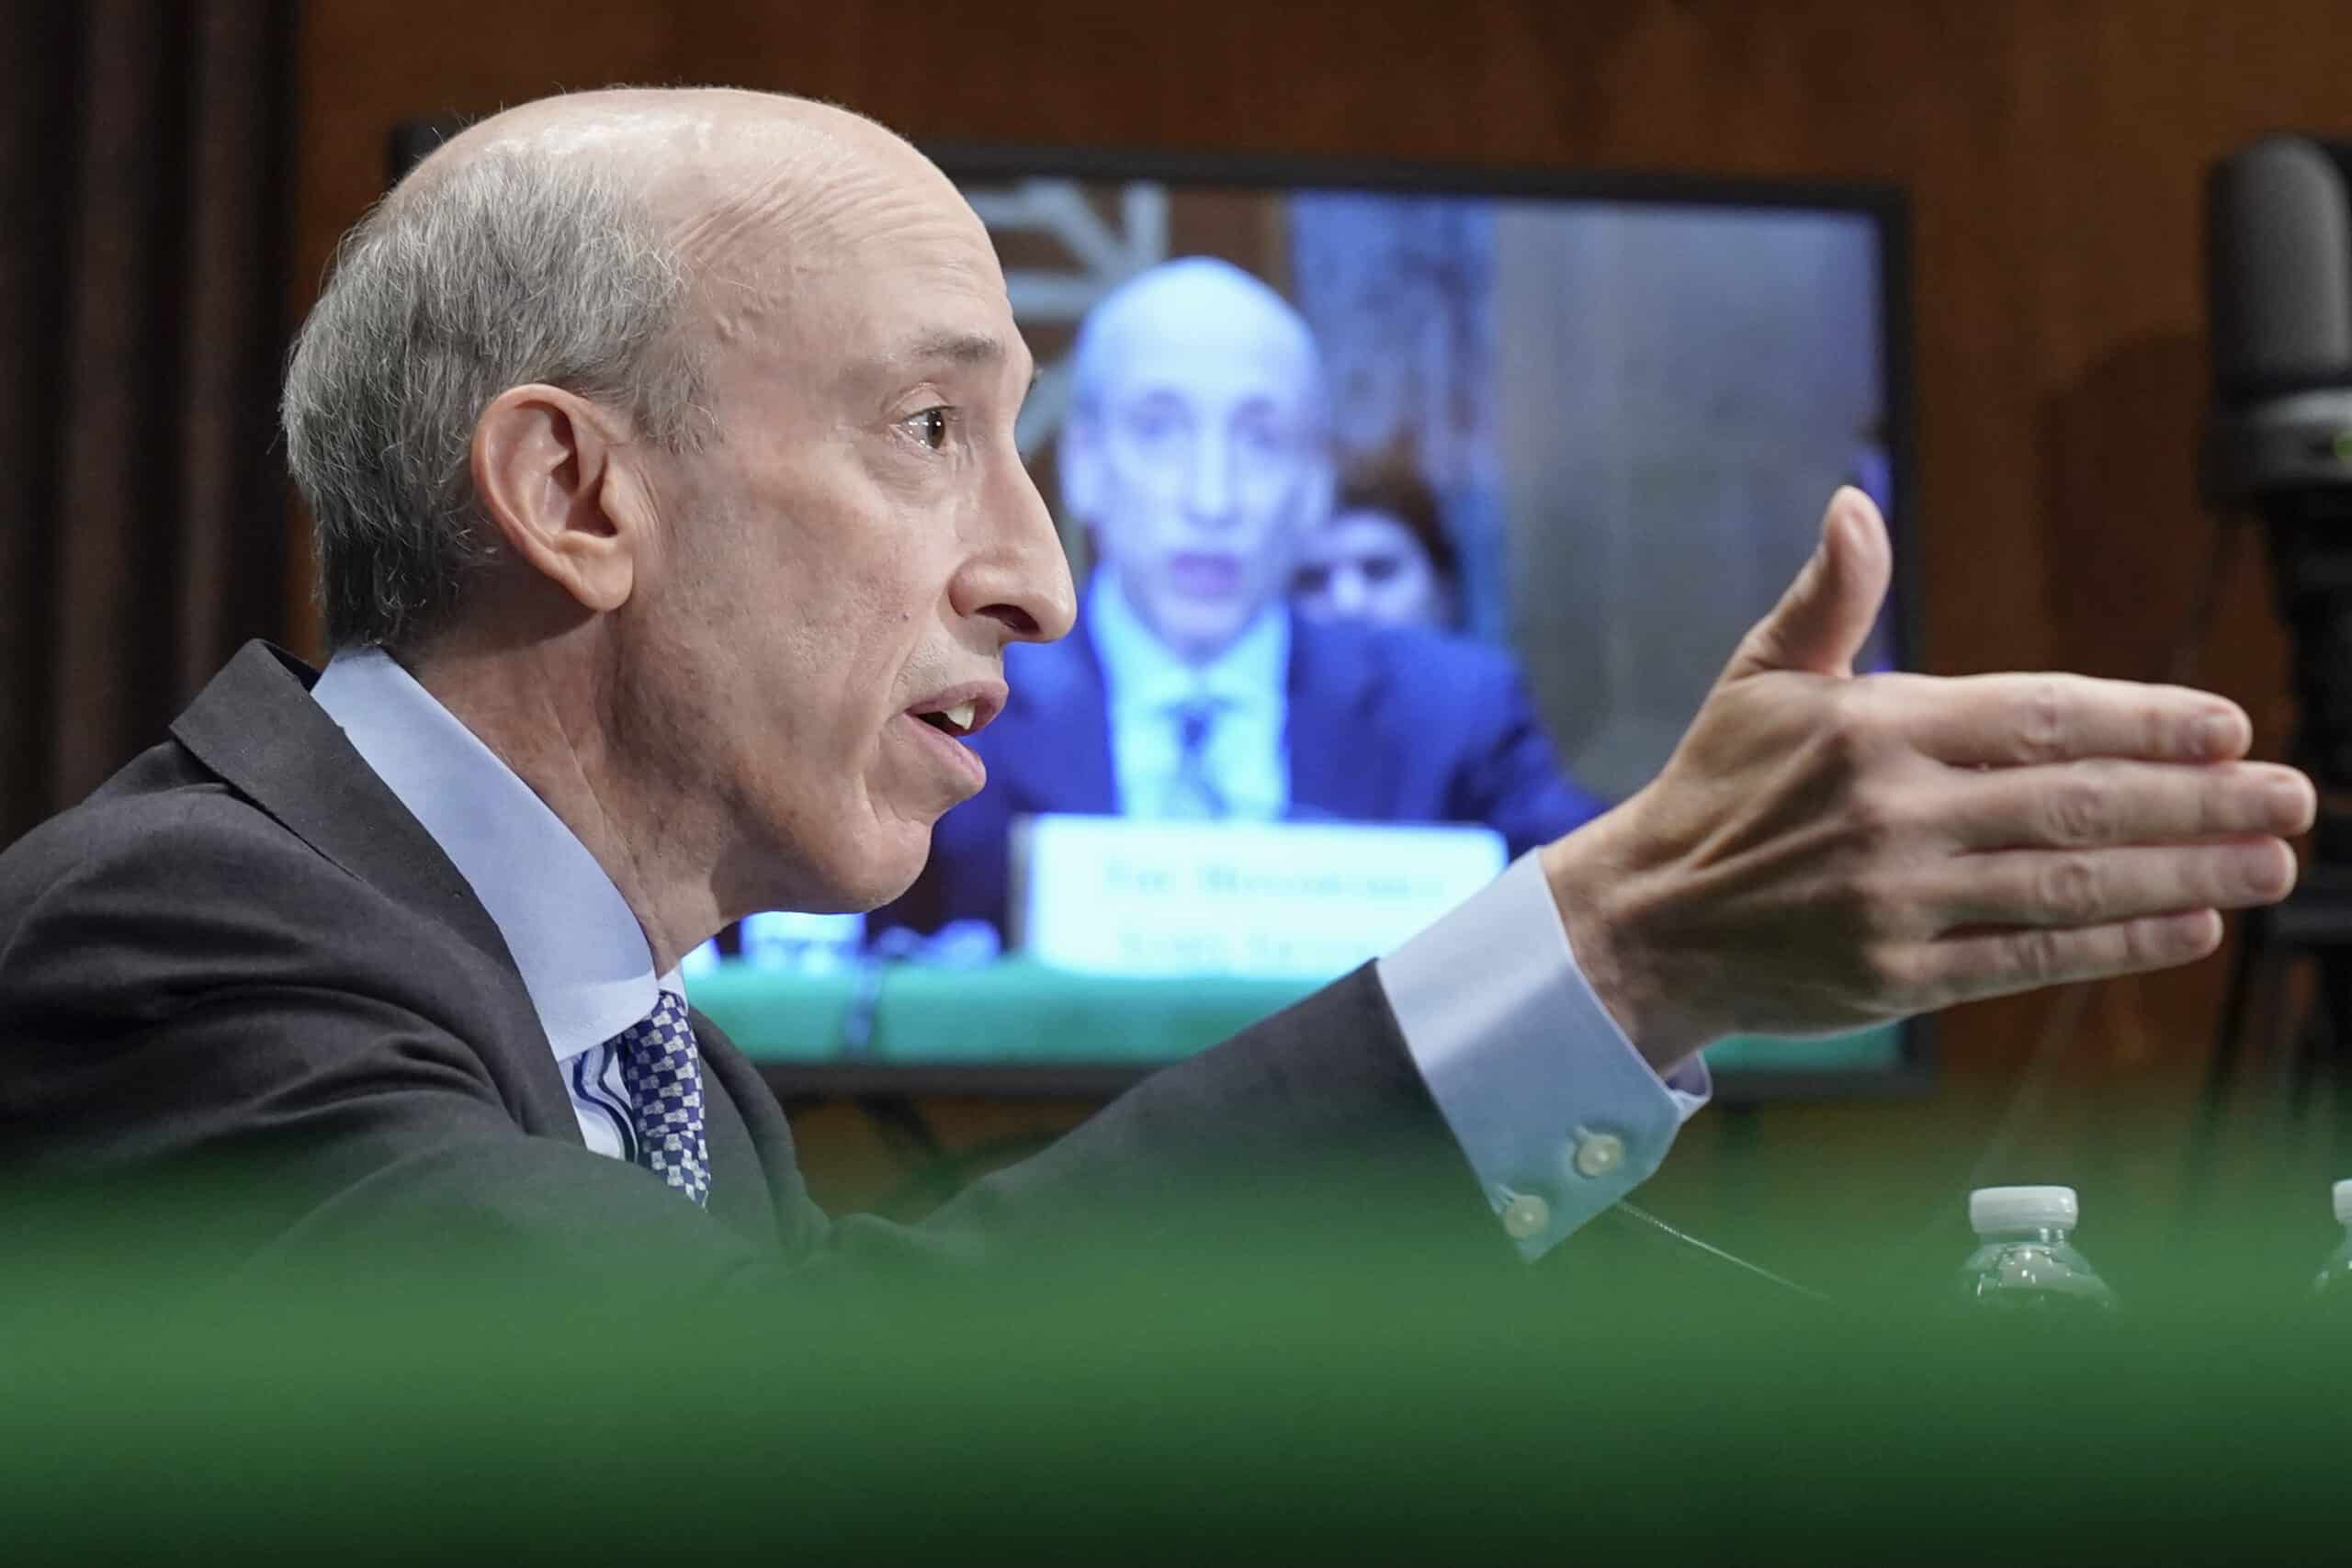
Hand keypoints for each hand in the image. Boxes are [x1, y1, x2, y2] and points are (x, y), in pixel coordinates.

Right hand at [1542, 487, 2315, 1069]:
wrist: (1642, 924)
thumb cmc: (1713, 792)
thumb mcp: (1759, 680)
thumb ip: (1829, 598)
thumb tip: (1853, 505)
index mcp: (1874, 728)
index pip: (2040, 717)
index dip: (2145, 721)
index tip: (2229, 727)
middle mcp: (1894, 812)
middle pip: (2078, 802)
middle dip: (2197, 800)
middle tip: (2291, 796)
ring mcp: (1899, 899)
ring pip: (2071, 883)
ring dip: (2186, 873)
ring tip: (2269, 863)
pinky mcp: (1898, 976)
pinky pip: (2029, 957)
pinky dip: (2117, 944)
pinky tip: (2189, 927)